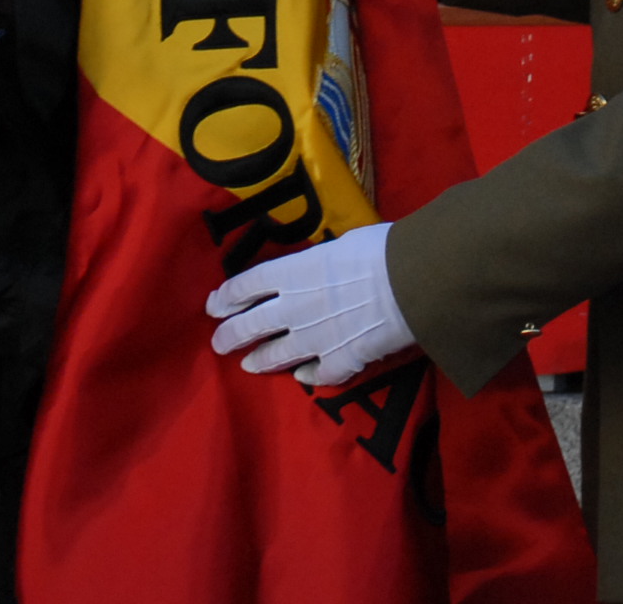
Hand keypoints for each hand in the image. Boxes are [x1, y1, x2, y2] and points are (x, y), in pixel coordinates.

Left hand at [207, 222, 413, 388]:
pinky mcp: (339, 362)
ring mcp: (314, 339)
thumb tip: (322, 266)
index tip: (214, 306)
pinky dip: (307, 376)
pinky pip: (317, 375)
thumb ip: (320, 262)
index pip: (245, 286)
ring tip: (247, 364)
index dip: (225, 297)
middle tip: (218, 343)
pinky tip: (303, 377)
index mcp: (291, 273)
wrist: (408, 283)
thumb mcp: (338, 244)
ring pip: (276, 355)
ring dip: (260, 360)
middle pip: (251, 324)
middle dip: (230, 334)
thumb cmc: (378, 249)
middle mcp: (294, 308)